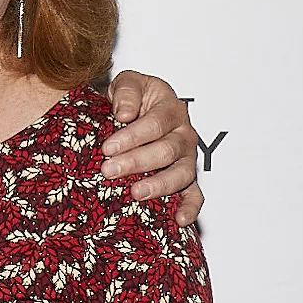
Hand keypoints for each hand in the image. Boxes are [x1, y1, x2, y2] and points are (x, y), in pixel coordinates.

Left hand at [101, 68, 201, 226]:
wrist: (135, 109)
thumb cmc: (131, 97)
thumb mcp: (127, 82)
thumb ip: (126, 91)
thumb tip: (126, 113)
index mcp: (170, 108)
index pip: (155, 124)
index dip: (132, 136)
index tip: (108, 147)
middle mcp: (183, 133)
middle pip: (166, 150)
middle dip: (137, 162)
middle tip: (109, 170)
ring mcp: (187, 158)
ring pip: (181, 173)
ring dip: (159, 185)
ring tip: (136, 193)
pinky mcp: (187, 179)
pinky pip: (195, 195)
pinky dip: (190, 208)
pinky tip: (179, 220)